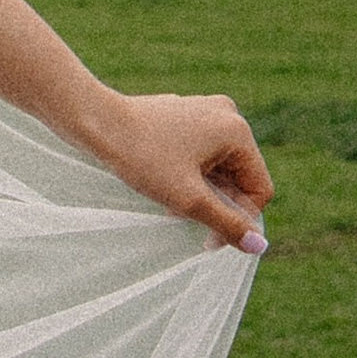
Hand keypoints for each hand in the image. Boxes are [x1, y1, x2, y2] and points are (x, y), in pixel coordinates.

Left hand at [87, 90, 271, 250]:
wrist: (97, 122)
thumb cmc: (143, 158)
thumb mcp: (190, 199)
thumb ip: (228, 224)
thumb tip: (260, 246)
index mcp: (236, 129)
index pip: (259, 189)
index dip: (240, 220)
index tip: (209, 239)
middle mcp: (225, 114)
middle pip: (239, 178)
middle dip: (217, 204)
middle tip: (185, 219)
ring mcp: (204, 111)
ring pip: (219, 169)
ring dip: (202, 194)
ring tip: (172, 205)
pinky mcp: (184, 115)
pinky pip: (202, 155)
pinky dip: (190, 176)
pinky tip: (165, 185)